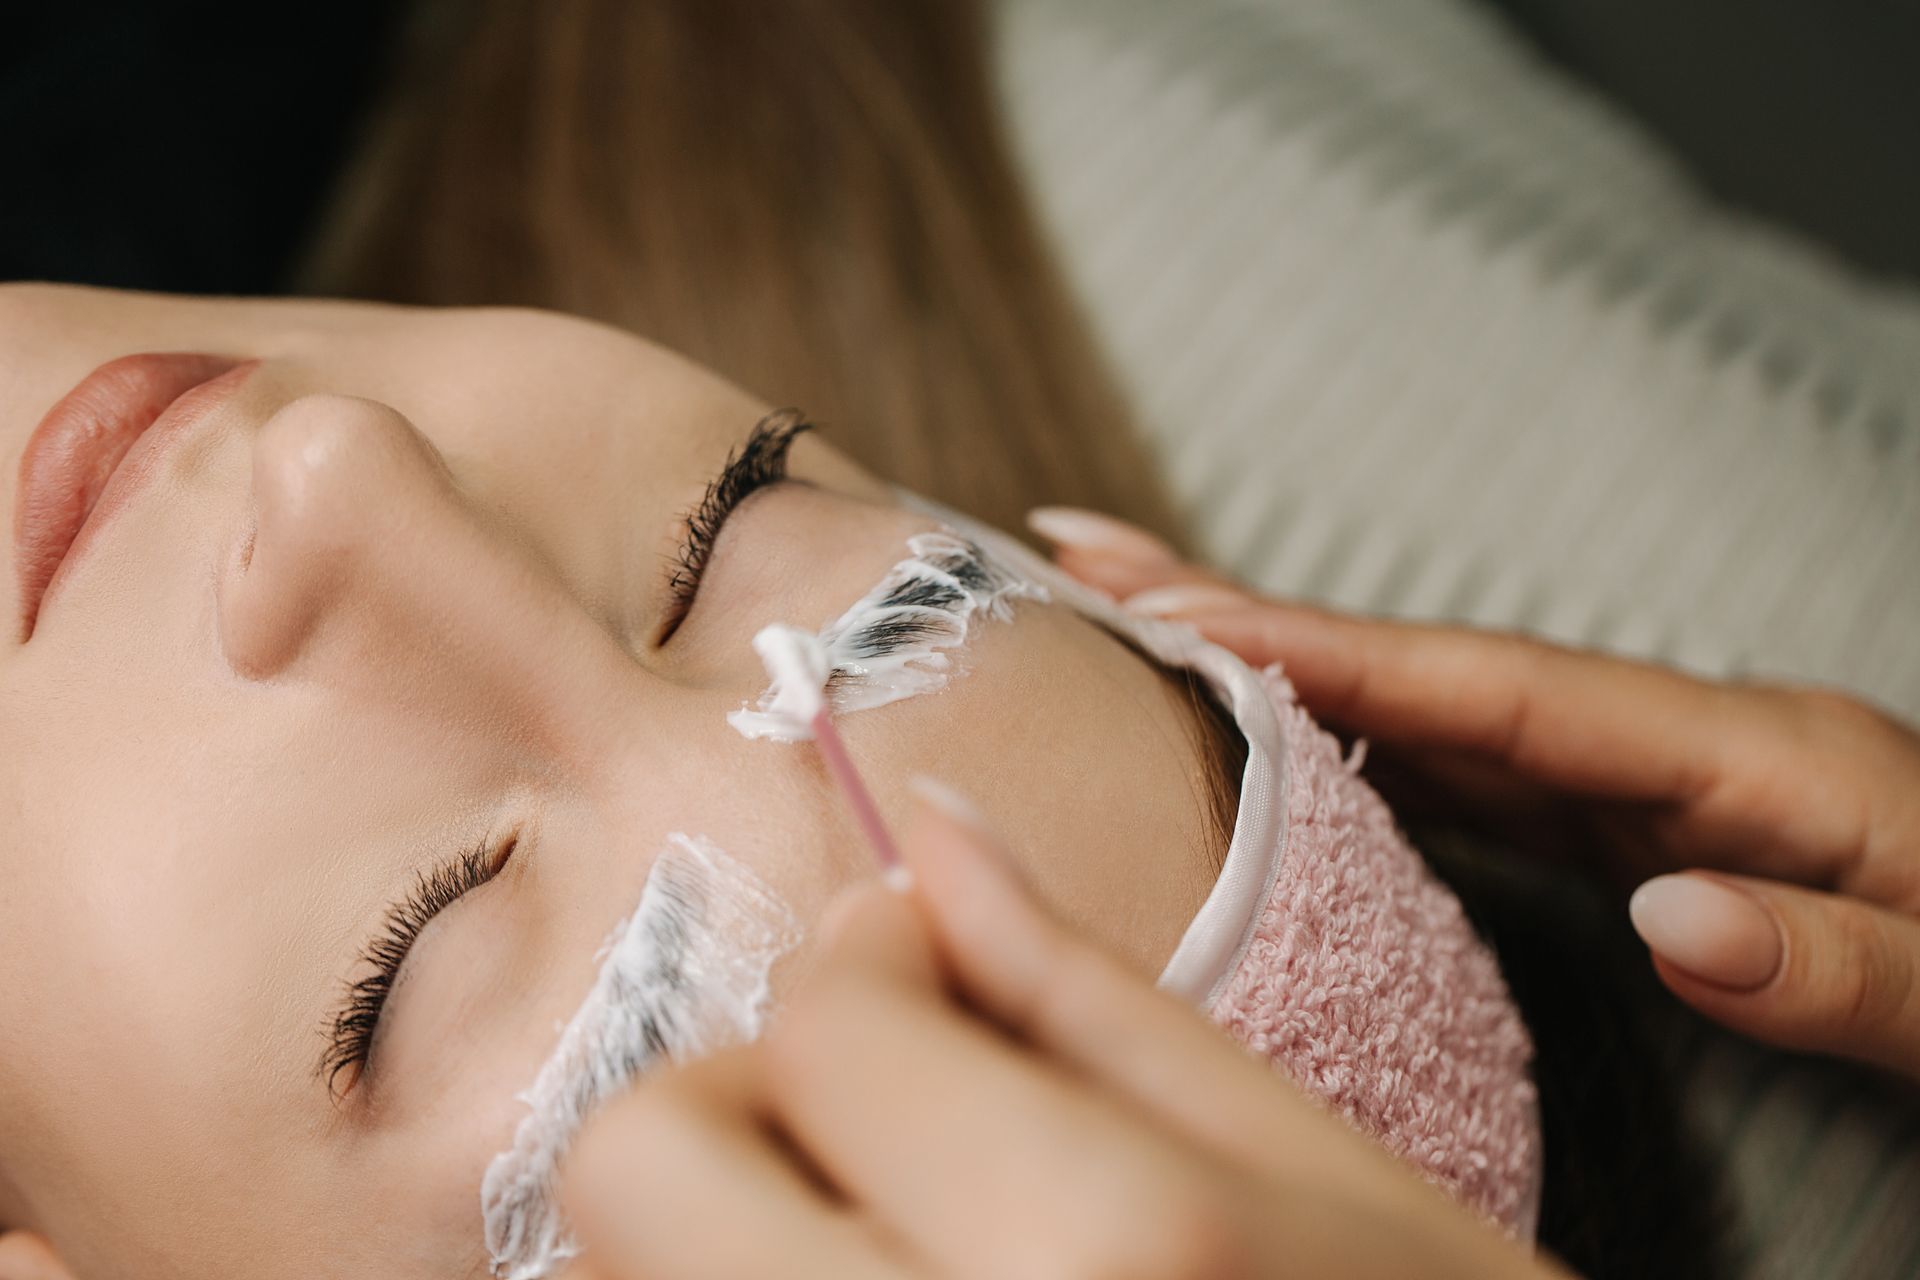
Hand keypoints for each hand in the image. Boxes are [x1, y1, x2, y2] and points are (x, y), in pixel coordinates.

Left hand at [558, 782, 1561, 1279]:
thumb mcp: (1309, 1171)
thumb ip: (1082, 994)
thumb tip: (929, 838)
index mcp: (1102, 1247)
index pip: (825, 1025)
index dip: (867, 963)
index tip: (919, 959)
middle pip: (635, 1166)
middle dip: (736, 1097)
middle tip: (873, 1111)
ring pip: (617, 1277)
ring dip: (714, 1217)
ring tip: (878, 1220)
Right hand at [1027, 506, 1919, 1079]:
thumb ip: (1838, 959)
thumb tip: (1668, 916)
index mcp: (1747, 751)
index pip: (1499, 689)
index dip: (1335, 653)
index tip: (1183, 622)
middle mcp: (1667, 737)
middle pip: (1426, 662)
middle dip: (1252, 605)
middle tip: (1083, 554)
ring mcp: (1642, 771)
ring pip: (1426, 706)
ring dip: (1276, 663)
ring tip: (1127, 623)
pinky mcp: (1631, 818)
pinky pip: (1461, 769)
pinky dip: (1351, 740)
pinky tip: (1268, 741)